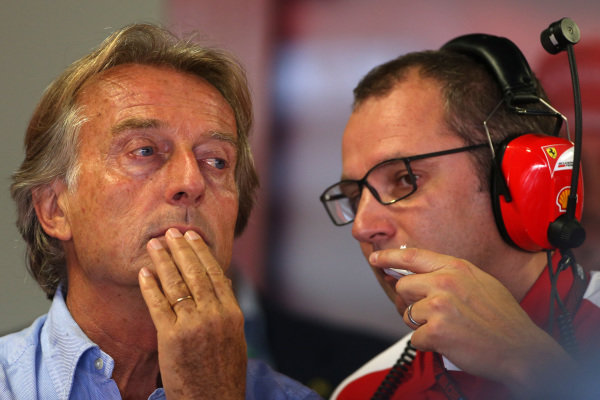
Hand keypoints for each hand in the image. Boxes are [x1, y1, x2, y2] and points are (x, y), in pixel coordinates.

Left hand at [138, 228, 245, 399]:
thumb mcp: (234, 337)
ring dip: (164, 261)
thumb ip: (225, 308)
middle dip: (181, 249)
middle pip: (196, 273)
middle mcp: (215, 315)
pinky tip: (144, 273)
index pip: (216, 273)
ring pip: (177, 284)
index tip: (192, 238)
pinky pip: (159, 305)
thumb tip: (219, 281)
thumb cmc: (223, 372)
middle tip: (171, 232)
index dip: (202, 253)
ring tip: (154, 244)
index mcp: (232, 313)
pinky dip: (150, 286)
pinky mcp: (172, 337)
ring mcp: (193, 325)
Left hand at [370, 247, 573, 397]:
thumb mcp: (479, 282)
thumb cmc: (502, 318)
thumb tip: (418, 275)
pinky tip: (449, 342)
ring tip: (448, 328)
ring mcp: (439, 306)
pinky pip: (415, 338)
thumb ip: (448, 275)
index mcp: (456, 268)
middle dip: (413, 302)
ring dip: (422, 325)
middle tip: (433, 313)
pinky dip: (429, 344)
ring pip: (408, 314)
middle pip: (403, 287)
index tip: (376, 258)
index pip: (413, 256)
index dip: (389, 257)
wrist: (521, 348)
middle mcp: (445, 282)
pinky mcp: (436, 331)